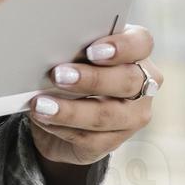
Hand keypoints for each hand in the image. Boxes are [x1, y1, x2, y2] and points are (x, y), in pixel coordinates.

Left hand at [26, 24, 162, 168]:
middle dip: (92, 79)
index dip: (121, 47)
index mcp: (137, 52)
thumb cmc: (74, 67)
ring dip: (71, 110)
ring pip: (107, 115)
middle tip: (59, 75)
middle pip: (127, 81)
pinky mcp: (114, 141)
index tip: (92, 50)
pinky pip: (90, 138)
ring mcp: (132, 116)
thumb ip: (75, 48)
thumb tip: (53, 48)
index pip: (141, 43)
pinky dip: (62, 128)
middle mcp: (142, 84)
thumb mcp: (76, 53)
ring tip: (42, 105)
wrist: (64, 110)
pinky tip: (44, 120)